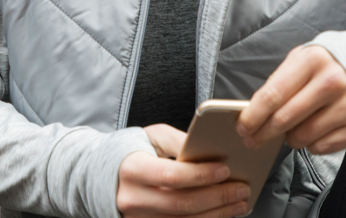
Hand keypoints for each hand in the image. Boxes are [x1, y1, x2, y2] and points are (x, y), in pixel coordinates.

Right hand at [117, 124, 250, 217]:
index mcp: (133, 169)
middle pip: (182, 203)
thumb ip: (179, 141)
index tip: (225, 170)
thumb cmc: (133, 151)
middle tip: (241, 189)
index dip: (201, 175)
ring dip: (217, 214)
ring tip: (239, 203)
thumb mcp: (152, 136)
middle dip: (217, 197)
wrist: (103, 176)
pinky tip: (222, 215)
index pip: (172, 176)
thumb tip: (208, 150)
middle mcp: (133, 199)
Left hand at [236, 45, 345, 154]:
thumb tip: (254, 109)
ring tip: (292, 127)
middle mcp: (331, 83)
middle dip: (262, 133)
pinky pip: (320, 148)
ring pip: (301, 137)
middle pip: (284, 119)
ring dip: (289, 138)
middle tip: (252, 139)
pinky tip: (315, 128)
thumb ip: (280, 80)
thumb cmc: (331, 63)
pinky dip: (311, 143)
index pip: (273, 95)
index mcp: (312, 61)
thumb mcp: (304, 58)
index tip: (242, 127)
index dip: (253, 115)